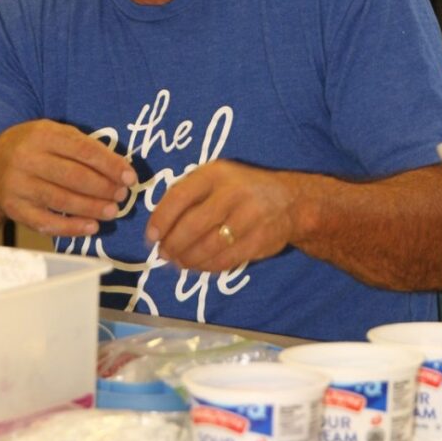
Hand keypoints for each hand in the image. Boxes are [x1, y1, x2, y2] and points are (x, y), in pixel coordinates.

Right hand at [0, 119, 136, 236]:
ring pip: (62, 200)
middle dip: (103, 188)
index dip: (110, 165)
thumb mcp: (52, 133)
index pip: (83, 150)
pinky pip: (47, 222)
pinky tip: (91, 227)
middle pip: (73, 176)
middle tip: (122, 196)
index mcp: (42, 135)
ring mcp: (19, 186)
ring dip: (92, 208)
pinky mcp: (15, 209)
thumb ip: (81, 146)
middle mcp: (27, 159)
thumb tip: (118, 169)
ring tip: (112, 211)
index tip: (129, 177)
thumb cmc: (32, 147)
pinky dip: (72, 227)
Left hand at [146, 160, 296, 272]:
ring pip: (208, 247)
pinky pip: (226, 259)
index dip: (161, 219)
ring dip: (188, 259)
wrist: (290, 200)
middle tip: (163, 254)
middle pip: (192, 226)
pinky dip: (207, 266)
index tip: (151, 236)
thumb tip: (158, 226)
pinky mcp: (259, 241)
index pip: (179, 197)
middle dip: (173, 244)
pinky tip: (199, 265)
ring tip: (179, 261)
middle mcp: (232, 193)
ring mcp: (248, 218)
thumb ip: (189, 194)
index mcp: (215, 173)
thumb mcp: (217, 177)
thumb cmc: (241, 188)